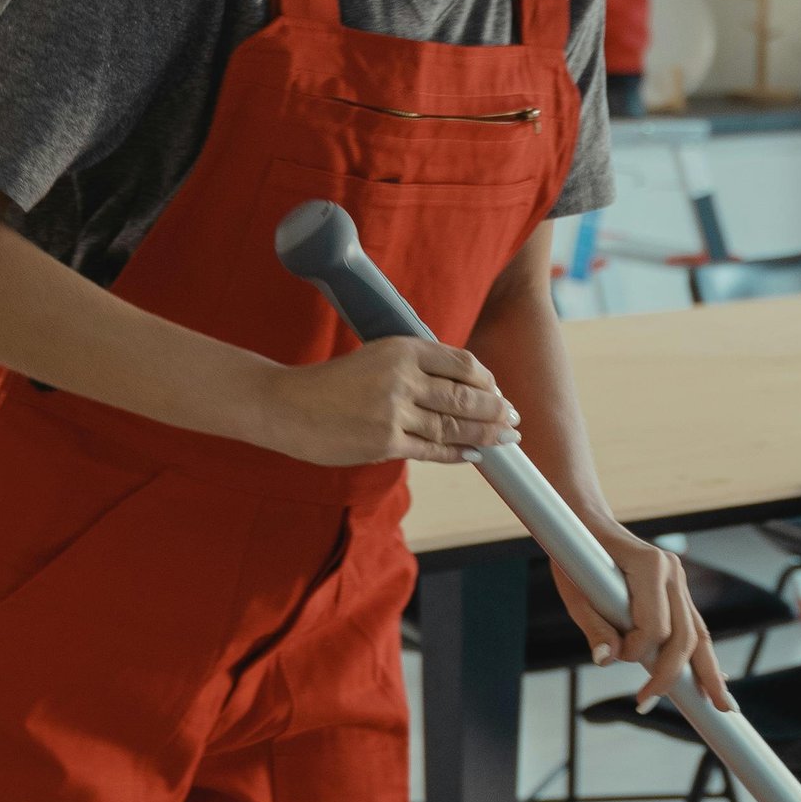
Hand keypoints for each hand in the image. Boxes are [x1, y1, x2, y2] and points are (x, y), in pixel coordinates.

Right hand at [259, 336, 519, 467]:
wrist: (286, 406)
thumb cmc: (331, 384)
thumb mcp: (375, 358)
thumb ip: (413, 369)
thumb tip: (459, 388)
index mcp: (401, 349)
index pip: (461, 362)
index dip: (485, 379)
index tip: (495, 389)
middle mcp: (401, 378)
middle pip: (464, 395)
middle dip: (495, 409)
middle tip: (514, 418)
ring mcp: (394, 412)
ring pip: (453, 425)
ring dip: (485, 433)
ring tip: (505, 438)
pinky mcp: (384, 442)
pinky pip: (433, 450)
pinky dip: (458, 452)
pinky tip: (475, 453)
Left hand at [553, 529, 730, 709]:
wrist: (587, 523)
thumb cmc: (576, 557)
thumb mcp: (575, 592)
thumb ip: (594, 626)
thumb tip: (606, 660)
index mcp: (650, 565)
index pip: (656, 625)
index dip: (638, 650)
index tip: (619, 658)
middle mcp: (672, 571)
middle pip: (686, 635)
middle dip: (675, 674)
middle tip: (655, 704)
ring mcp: (679, 580)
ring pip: (699, 633)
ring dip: (707, 671)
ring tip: (721, 705)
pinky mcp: (678, 590)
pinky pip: (693, 627)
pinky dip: (702, 655)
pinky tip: (715, 679)